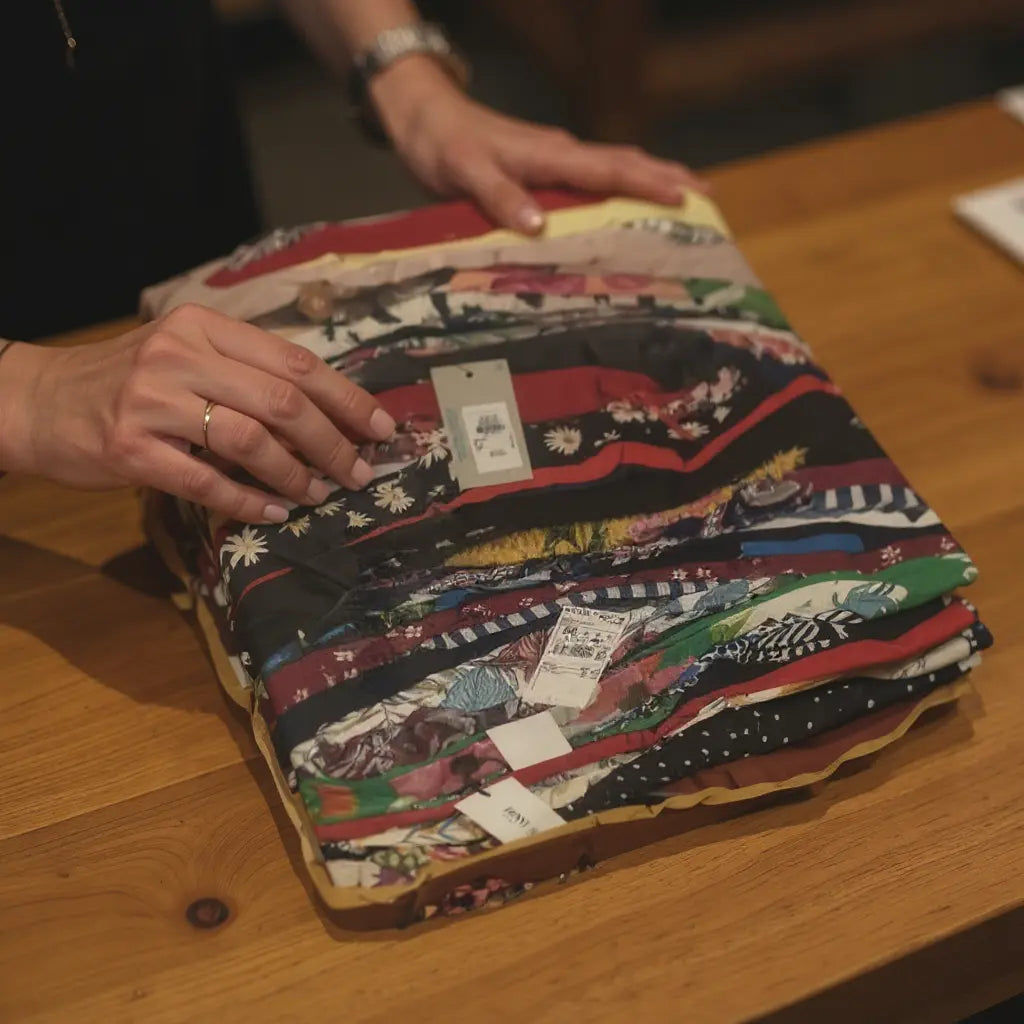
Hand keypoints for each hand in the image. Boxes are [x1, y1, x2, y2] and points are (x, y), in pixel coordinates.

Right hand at [0, 305, 394, 522]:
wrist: (41, 401)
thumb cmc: (130, 381)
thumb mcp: (189, 357)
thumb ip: (250, 375)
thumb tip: (329, 417)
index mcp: (206, 327)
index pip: (295, 362)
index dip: (347, 399)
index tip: (381, 428)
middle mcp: (181, 355)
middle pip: (283, 402)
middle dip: (333, 444)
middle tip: (358, 473)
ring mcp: (152, 401)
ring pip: (250, 440)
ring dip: (296, 475)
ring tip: (319, 494)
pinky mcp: (130, 448)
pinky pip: (207, 482)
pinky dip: (249, 501)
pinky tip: (274, 511)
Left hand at [371, 56, 708, 233]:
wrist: (423, 114)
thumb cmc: (443, 143)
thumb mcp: (464, 171)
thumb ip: (498, 196)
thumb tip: (538, 226)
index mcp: (548, 155)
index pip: (608, 170)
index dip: (648, 185)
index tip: (686, 198)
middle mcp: (560, 154)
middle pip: (625, 164)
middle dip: (668, 179)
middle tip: (709, 199)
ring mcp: (555, 160)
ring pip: (614, 168)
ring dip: (651, 181)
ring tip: (688, 199)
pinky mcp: (546, 169)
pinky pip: (593, 180)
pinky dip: (622, 189)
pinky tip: (630, 206)